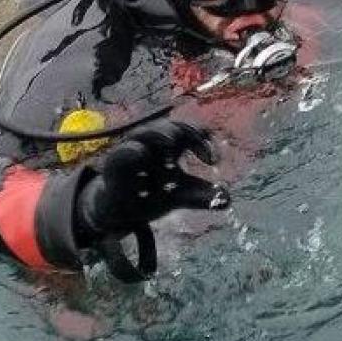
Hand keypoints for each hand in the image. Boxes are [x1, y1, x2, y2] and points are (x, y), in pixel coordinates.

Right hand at [75, 121, 229, 241]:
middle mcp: (149, 144)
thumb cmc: (149, 195)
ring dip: (157, 135)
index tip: (213, 159)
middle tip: (197, 141)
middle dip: (181, 131)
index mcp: (167, 147)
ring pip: (142, 135)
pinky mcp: (113, 168)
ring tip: (172, 140)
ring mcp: (129, 152)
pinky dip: (128, 152)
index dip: (200, 138)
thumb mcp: (178, 196)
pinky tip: (139, 153)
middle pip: (166, 128)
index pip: (186, 132)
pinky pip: (119, 156)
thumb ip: (201, 196)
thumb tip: (228, 199)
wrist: (117, 212)